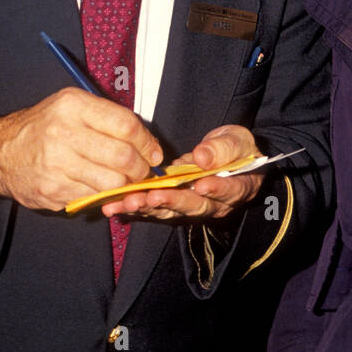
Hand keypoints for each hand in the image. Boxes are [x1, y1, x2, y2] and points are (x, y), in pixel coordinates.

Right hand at [0, 87, 161, 210]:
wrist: (2, 153)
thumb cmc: (45, 127)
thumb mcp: (72, 106)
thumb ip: (108, 117)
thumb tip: (148, 142)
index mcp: (73, 105)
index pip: (126, 125)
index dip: (148, 142)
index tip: (154, 152)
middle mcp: (64, 133)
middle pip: (123, 157)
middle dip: (141, 169)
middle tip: (142, 171)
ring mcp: (57, 164)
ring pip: (112, 182)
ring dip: (126, 185)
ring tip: (124, 180)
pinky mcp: (53, 189)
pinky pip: (93, 197)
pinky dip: (103, 195)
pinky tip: (99, 186)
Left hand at [101, 124, 265, 221]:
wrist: (226, 155)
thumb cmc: (235, 147)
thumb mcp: (236, 141)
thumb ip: (224, 149)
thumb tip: (203, 158)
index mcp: (236, 188)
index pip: (228, 191)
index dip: (216, 189)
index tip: (202, 184)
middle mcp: (214, 204)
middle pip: (194, 206)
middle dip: (171, 201)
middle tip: (153, 196)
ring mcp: (190, 206)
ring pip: (169, 211)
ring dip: (147, 207)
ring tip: (128, 202)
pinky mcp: (171, 204)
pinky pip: (153, 208)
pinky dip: (134, 206)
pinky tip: (115, 204)